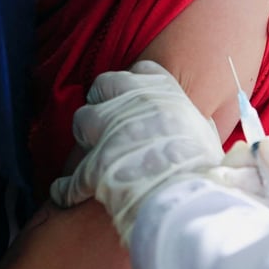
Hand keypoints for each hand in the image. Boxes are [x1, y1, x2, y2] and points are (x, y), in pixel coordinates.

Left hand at [49, 61, 225, 243]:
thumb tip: (196, 125)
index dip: (133, 84)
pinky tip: (64, 194)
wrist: (192, 198)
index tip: (131, 96)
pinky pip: (73, 174)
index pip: (141, 70)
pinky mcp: (96, 161)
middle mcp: (134, 101)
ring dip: (86, 136)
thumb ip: (193, 121)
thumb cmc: (204, 167)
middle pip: (104, 85)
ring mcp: (112, 128)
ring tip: (91, 152)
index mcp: (165, 90)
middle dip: (102, 101)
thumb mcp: (205, 132)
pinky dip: (67, 187)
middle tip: (106, 120)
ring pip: (82, 119)